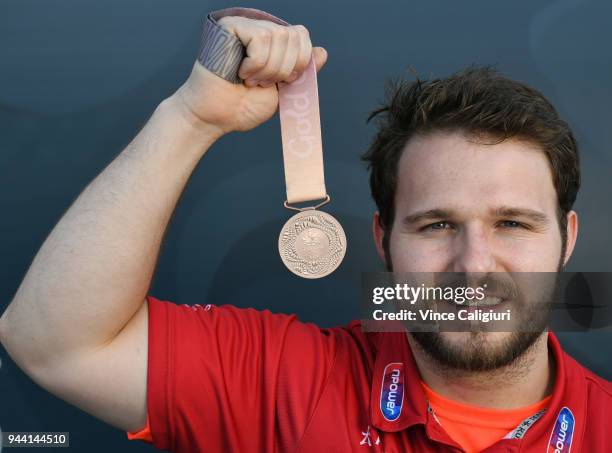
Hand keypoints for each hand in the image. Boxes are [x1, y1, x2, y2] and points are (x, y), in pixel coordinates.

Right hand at [173, 16, 327, 135]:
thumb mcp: (283, 90)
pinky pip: (261, 38)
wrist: (217, 117)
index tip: (282, 82)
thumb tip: (322, 52)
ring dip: (267, 69)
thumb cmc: (244, 106)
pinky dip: (255, 63)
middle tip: (262, 83)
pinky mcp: (230, 26)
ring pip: (278, 37)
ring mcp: (245, 25)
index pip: (302, 36)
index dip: (300, 62)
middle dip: (283, 68)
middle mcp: (260, 29)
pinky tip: (240, 72)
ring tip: (250, 80)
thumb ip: (301, 71)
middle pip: (294, 35)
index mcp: (273, 43)